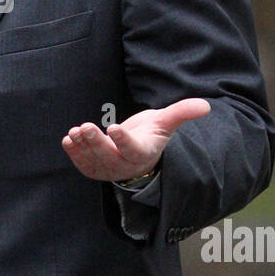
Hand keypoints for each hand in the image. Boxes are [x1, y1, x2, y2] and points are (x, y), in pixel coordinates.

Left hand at [62, 98, 210, 181]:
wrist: (138, 152)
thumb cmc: (151, 134)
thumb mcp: (166, 122)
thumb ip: (182, 113)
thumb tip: (206, 106)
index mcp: (143, 153)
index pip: (132, 149)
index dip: (123, 140)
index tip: (113, 128)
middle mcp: (125, 165)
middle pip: (109, 156)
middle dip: (96, 142)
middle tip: (85, 127)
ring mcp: (108, 169)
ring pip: (94, 160)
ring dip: (82, 146)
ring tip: (75, 132)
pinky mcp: (95, 169)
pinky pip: (83, 165)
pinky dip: (74, 154)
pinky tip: (68, 139)